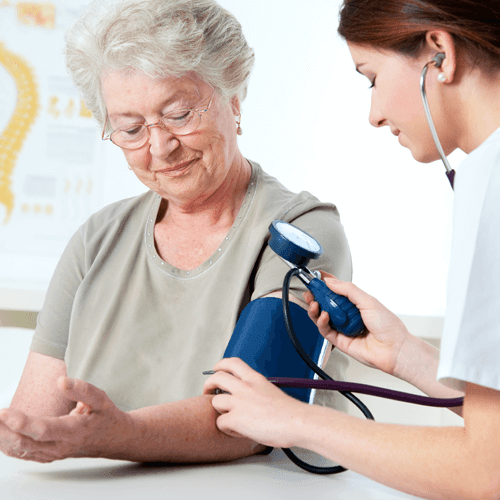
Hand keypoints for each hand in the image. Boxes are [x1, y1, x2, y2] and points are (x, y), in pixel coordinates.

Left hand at [0, 377, 133, 462]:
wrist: (113, 439)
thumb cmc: (106, 417)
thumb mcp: (101, 400)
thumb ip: (82, 390)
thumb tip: (61, 381)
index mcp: (74, 431)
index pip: (44, 430)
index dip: (23, 423)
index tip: (4, 413)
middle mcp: (60, 447)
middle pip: (24, 443)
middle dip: (3, 430)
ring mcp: (52, 454)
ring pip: (19, 450)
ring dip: (2, 437)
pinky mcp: (47, 455)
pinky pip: (22, 453)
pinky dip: (7, 445)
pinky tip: (0, 434)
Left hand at [203, 358, 307, 448]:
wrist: (296, 422)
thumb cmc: (289, 413)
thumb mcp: (271, 391)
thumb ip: (255, 391)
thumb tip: (246, 398)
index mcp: (255, 378)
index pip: (232, 363)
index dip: (220, 365)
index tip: (216, 370)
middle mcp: (245, 387)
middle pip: (217, 377)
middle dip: (208, 384)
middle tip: (208, 391)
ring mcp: (239, 402)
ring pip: (215, 401)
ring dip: (220, 410)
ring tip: (230, 418)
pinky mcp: (236, 419)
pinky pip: (221, 423)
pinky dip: (227, 429)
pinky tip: (238, 431)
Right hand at [304, 272, 410, 375]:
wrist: (394, 349)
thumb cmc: (388, 326)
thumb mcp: (368, 301)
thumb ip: (348, 290)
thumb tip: (331, 281)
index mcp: (356, 303)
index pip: (337, 290)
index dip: (326, 283)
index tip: (317, 277)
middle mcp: (348, 314)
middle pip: (326, 304)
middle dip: (316, 296)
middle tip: (310, 291)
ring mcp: (343, 327)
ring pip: (322, 317)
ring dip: (315, 309)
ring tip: (314, 303)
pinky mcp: (339, 341)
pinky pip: (325, 330)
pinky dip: (321, 322)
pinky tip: (324, 315)